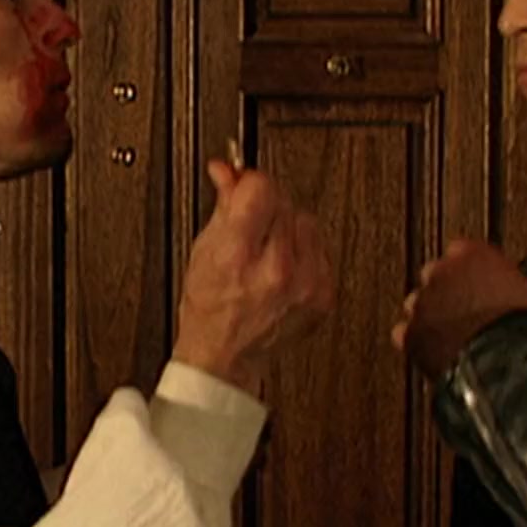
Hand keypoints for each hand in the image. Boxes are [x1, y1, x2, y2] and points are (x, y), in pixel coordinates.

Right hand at [173, 160, 333, 394]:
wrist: (226, 357)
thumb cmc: (209, 309)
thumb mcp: (203, 250)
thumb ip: (222, 205)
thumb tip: (227, 169)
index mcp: (238, 257)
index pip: (260, 189)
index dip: (249, 183)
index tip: (243, 187)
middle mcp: (276, 271)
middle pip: (285, 202)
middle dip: (266, 207)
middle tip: (251, 227)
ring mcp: (305, 285)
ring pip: (306, 221)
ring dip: (288, 228)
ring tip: (267, 252)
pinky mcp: (323, 295)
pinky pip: (321, 249)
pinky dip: (304, 252)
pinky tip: (283, 269)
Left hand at [393, 239, 526, 379]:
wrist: (508, 357)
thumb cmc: (525, 325)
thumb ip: (507, 284)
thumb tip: (513, 296)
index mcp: (470, 253)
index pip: (459, 253)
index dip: (467, 273)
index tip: (474, 286)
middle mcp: (440, 271)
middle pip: (433, 277)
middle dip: (444, 293)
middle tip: (463, 313)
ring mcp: (422, 302)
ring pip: (418, 306)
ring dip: (430, 317)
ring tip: (452, 337)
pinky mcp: (410, 332)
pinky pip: (405, 334)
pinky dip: (416, 343)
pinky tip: (435, 353)